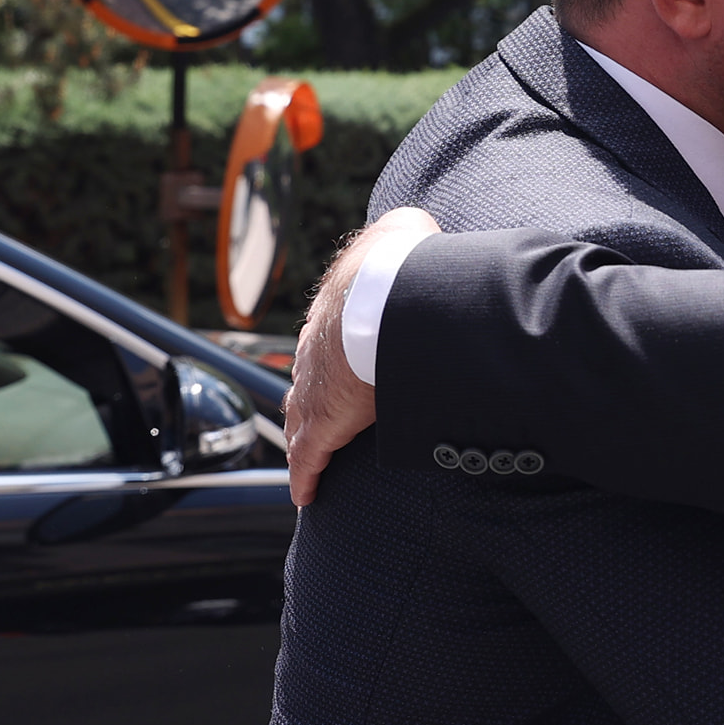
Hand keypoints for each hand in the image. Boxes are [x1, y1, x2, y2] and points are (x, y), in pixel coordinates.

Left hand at [284, 206, 440, 505]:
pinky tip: (305, 494)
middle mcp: (315, 353)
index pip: (325, 345)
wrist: (384, 291)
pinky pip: (308, 458)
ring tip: (309, 461)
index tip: (339, 375)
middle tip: (315, 424)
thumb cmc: (399, 262)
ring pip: (301, 422)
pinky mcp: (323, 422)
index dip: (330, 363)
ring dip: (304, 440)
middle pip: (305, 386)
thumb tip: (423, 230)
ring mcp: (315, 388)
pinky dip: (305, 476)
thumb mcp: (406, 235)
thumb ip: (409, 236)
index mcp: (335, 315)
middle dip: (309, 405)